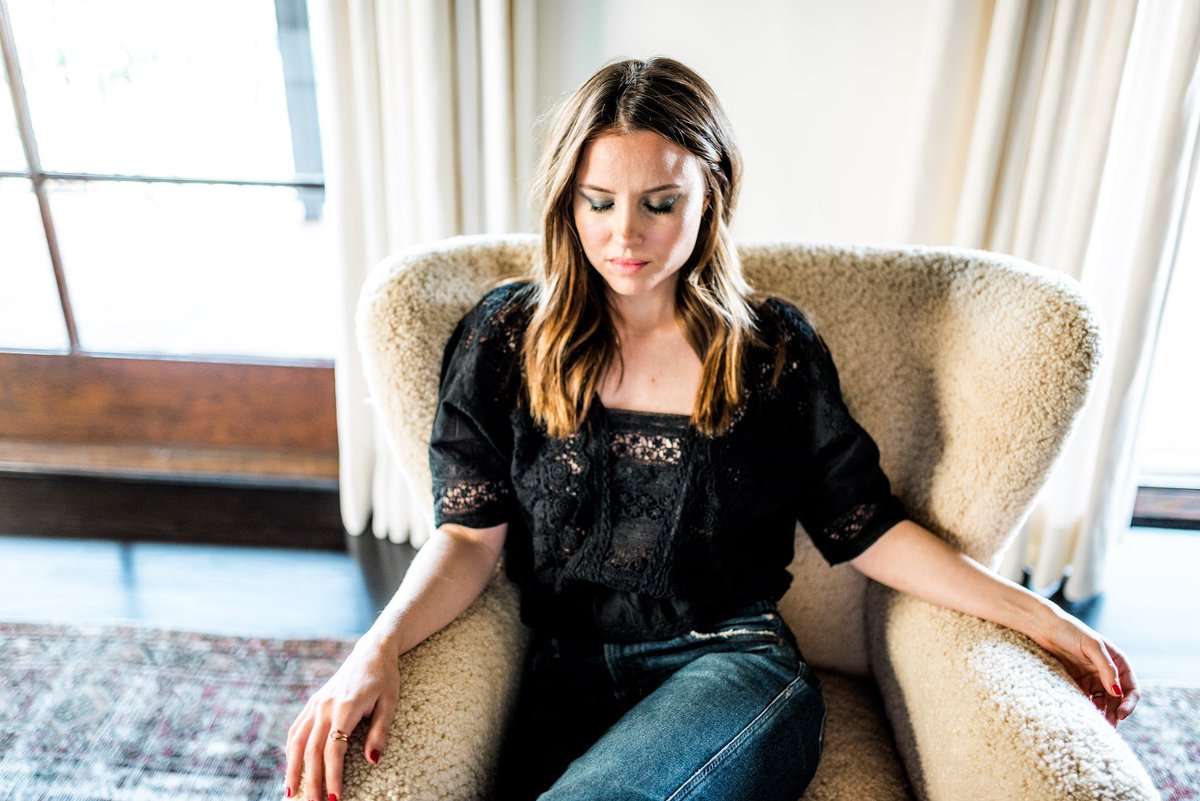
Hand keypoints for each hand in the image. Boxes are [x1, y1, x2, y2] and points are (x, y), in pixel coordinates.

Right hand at [285, 635, 400, 799]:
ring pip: (297, 742)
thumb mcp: (390, 702)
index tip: (334, 798)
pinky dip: (290, 750)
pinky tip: (290, 767)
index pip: (333, 750)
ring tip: (291, 794)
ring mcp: (316, 704)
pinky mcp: (313, 702)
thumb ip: (380, 732)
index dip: (332, 776)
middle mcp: (325, 707)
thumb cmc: (384, 678)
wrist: (372, 651)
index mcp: (345, 707)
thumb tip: (372, 761)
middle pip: (311, 751)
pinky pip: (296, 729)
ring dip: (292, 769)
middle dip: (310, 781)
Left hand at [1028, 607, 1138, 726]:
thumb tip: (1117, 692)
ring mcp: (1093, 678)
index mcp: (1118, 663)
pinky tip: (1083, 716)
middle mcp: (1108, 673)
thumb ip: (1106, 668)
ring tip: (1096, 726)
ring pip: (1103, 702)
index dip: (1129, 703)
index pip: (1131, 688)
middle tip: (1108, 727)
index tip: (1121, 714)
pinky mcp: (1078, 682)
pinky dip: (1087, 708)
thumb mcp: (1092, 646)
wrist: (1044, 627)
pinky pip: (1086, 699)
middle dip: (1115, 713)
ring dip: (1102, 714)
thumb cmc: (1070, 631)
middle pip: (1117, 699)